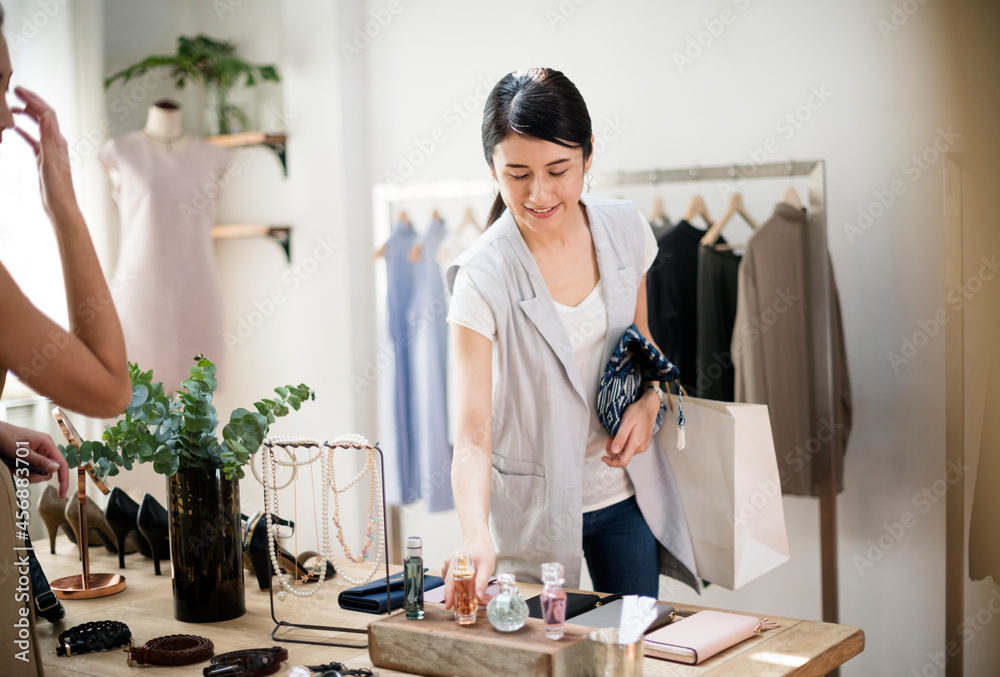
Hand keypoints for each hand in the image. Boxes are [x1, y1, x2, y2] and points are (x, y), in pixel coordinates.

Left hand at [0, 421, 68, 497]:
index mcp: (47, 444)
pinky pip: (30, 470)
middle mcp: (44, 449)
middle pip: (48, 471)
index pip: (61, 464)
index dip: (63, 479)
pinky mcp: (30, 457)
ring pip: (38, 472)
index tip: (62, 493)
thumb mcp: (22, 452)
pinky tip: (14, 466)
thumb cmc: (6, 437)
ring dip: (26, 474)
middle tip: (23, 473)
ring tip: (15, 467)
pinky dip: (21, 471)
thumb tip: (56, 468)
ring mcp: (37, 453)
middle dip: (36, 476)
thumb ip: (39, 461)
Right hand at [12, 86, 79, 220]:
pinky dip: (24, 132)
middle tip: (14, 92)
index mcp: (58, 141)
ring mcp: (50, 151)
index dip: (33, 99)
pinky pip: (33, 141)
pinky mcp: (44, 159)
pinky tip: (15, 129)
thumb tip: (46, 115)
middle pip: (44, 116)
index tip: (18, 90)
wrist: (61, 206)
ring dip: (27, 115)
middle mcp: (56, 143)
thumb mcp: (50, 161)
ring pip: (38, 127)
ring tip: (12, 107)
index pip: (47, 113)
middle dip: (30, 102)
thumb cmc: (58, 187)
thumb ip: (47, 138)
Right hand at [441, 538, 495, 608]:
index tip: (449, 605)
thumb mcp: (486, 568)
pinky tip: (465, 586)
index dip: (449, 594)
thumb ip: (482, 583)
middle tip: (463, 606)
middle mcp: (449, 561)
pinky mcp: (448, 568)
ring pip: (450, 583)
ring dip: (457, 591)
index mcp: (457, 559)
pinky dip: (457, 586)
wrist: (480, 545)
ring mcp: (447, 564)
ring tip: (468, 595)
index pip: (450, 579)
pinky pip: (451, 580)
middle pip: (449, 583)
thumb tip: (479, 598)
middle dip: (455, 596)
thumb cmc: (484, 555)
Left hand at [602, 389, 660, 467]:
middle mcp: (640, 448)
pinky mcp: (643, 443)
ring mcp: (643, 446)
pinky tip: (622, 434)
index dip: (611, 462)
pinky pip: (630, 448)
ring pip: (625, 452)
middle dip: (613, 449)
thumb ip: (620, 437)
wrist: (649, 406)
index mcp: (636, 444)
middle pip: (622, 457)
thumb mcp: (626, 422)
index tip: (602, 457)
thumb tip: (614, 451)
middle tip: (610, 435)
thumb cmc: (637, 412)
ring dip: (618, 446)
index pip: (623, 461)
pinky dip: (623, 443)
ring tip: (617, 433)